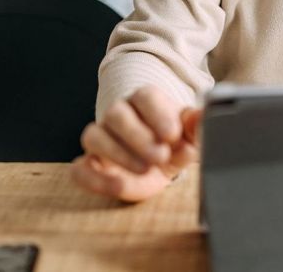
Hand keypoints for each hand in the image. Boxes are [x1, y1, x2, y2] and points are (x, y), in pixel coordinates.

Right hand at [70, 86, 200, 201]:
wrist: (160, 164)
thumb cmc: (175, 143)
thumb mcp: (190, 136)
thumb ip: (197, 126)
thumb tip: (204, 117)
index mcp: (145, 101)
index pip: (145, 97)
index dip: (158, 114)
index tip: (172, 134)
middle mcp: (118, 114)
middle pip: (116, 114)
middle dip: (138, 136)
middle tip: (160, 156)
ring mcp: (101, 138)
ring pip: (94, 136)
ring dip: (118, 153)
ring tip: (144, 170)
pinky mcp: (90, 165)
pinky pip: (78, 168)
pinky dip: (93, 178)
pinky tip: (118, 186)